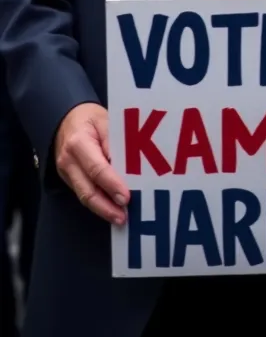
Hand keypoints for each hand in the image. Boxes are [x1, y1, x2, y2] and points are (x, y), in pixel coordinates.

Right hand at [55, 103, 129, 224]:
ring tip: (120, 218)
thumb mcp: (105, 120)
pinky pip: (84, 193)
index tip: (126, 197)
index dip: (112, 184)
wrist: (65, 119)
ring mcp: (66, 172)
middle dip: (106, 207)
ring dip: (102, 210)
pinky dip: (98, 203)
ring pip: (84, 196)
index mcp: (78, 143)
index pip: (96, 168)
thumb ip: (115, 140)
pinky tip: (111, 209)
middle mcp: (69, 161)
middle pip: (87, 190)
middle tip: (123, 217)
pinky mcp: (69, 179)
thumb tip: (128, 165)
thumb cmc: (90, 118)